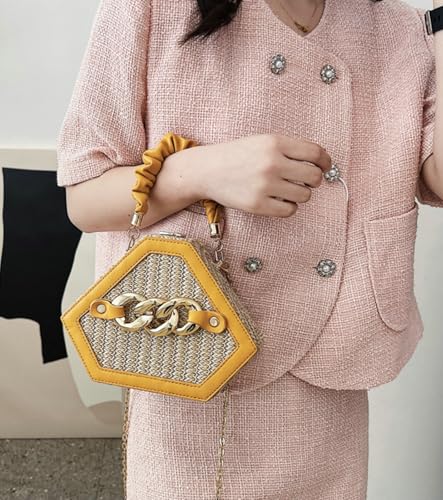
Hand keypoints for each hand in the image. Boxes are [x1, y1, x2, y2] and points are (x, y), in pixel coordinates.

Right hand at [190, 133, 331, 216]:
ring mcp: (264, 185)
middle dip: (313, 180)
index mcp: (275, 143)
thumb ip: (290, 148)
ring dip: (300, 194)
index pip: (315, 153)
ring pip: (304, 195)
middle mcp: (272, 163)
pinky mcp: (258, 205)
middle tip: (304, 181)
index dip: (326, 161)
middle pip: (314, 176)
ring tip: (286, 190)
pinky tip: (279, 200)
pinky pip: (289, 210)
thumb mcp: (263, 141)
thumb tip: (321, 161)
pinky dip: (288, 207)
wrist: (208, 170)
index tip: (325, 167)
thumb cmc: (238, 155)